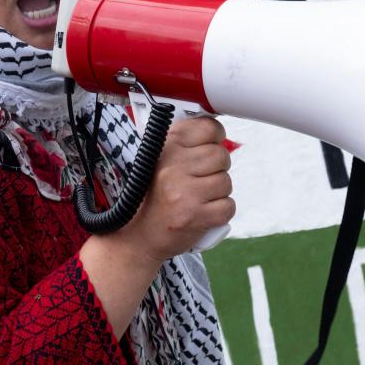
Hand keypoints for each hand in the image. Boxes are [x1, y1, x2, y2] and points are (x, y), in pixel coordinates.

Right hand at [115, 117, 233, 263]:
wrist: (135, 236)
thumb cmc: (151, 196)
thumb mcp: (157, 159)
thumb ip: (184, 143)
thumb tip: (216, 130)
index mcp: (166, 147)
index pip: (208, 127)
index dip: (214, 138)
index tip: (208, 147)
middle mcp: (174, 167)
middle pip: (221, 155)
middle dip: (217, 168)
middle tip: (199, 179)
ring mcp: (185, 192)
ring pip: (226, 182)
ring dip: (217, 192)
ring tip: (196, 197)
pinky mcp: (195, 216)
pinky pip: (228, 206)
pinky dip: (220, 212)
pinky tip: (202, 212)